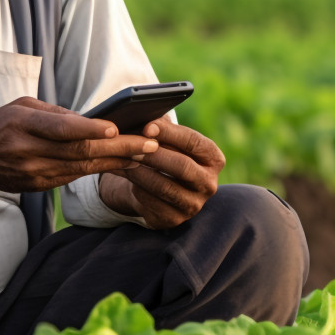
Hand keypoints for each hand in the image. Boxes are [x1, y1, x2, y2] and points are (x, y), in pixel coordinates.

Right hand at [0, 96, 158, 192]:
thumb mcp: (20, 107)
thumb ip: (55, 113)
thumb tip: (91, 121)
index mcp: (22, 125)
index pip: (61, 129)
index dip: (89, 130)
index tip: (115, 128)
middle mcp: (30, 152)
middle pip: (80, 152)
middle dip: (119, 148)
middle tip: (150, 142)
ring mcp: (36, 173)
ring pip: (84, 168)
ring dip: (118, 161)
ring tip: (147, 153)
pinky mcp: (41, 186)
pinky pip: (76, 177)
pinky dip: (101, 169)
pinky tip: (123, 164)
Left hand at [99, 117, 224, 229]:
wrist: (155, 186)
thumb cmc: (164, 153)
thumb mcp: (167, 140)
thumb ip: (162, 128)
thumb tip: (146, 116)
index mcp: (214, 159)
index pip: (195, 143)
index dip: (171, 133)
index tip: (147, 126)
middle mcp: (209, 184)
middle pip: (182, 167)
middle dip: (154, 154)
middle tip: (131, 144)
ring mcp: (193, 205)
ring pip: (164, 187)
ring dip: (140, 171)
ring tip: (122, 158)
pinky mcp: (173, 219)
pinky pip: (152, 203)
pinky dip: (134, 187)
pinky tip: (121, 174)